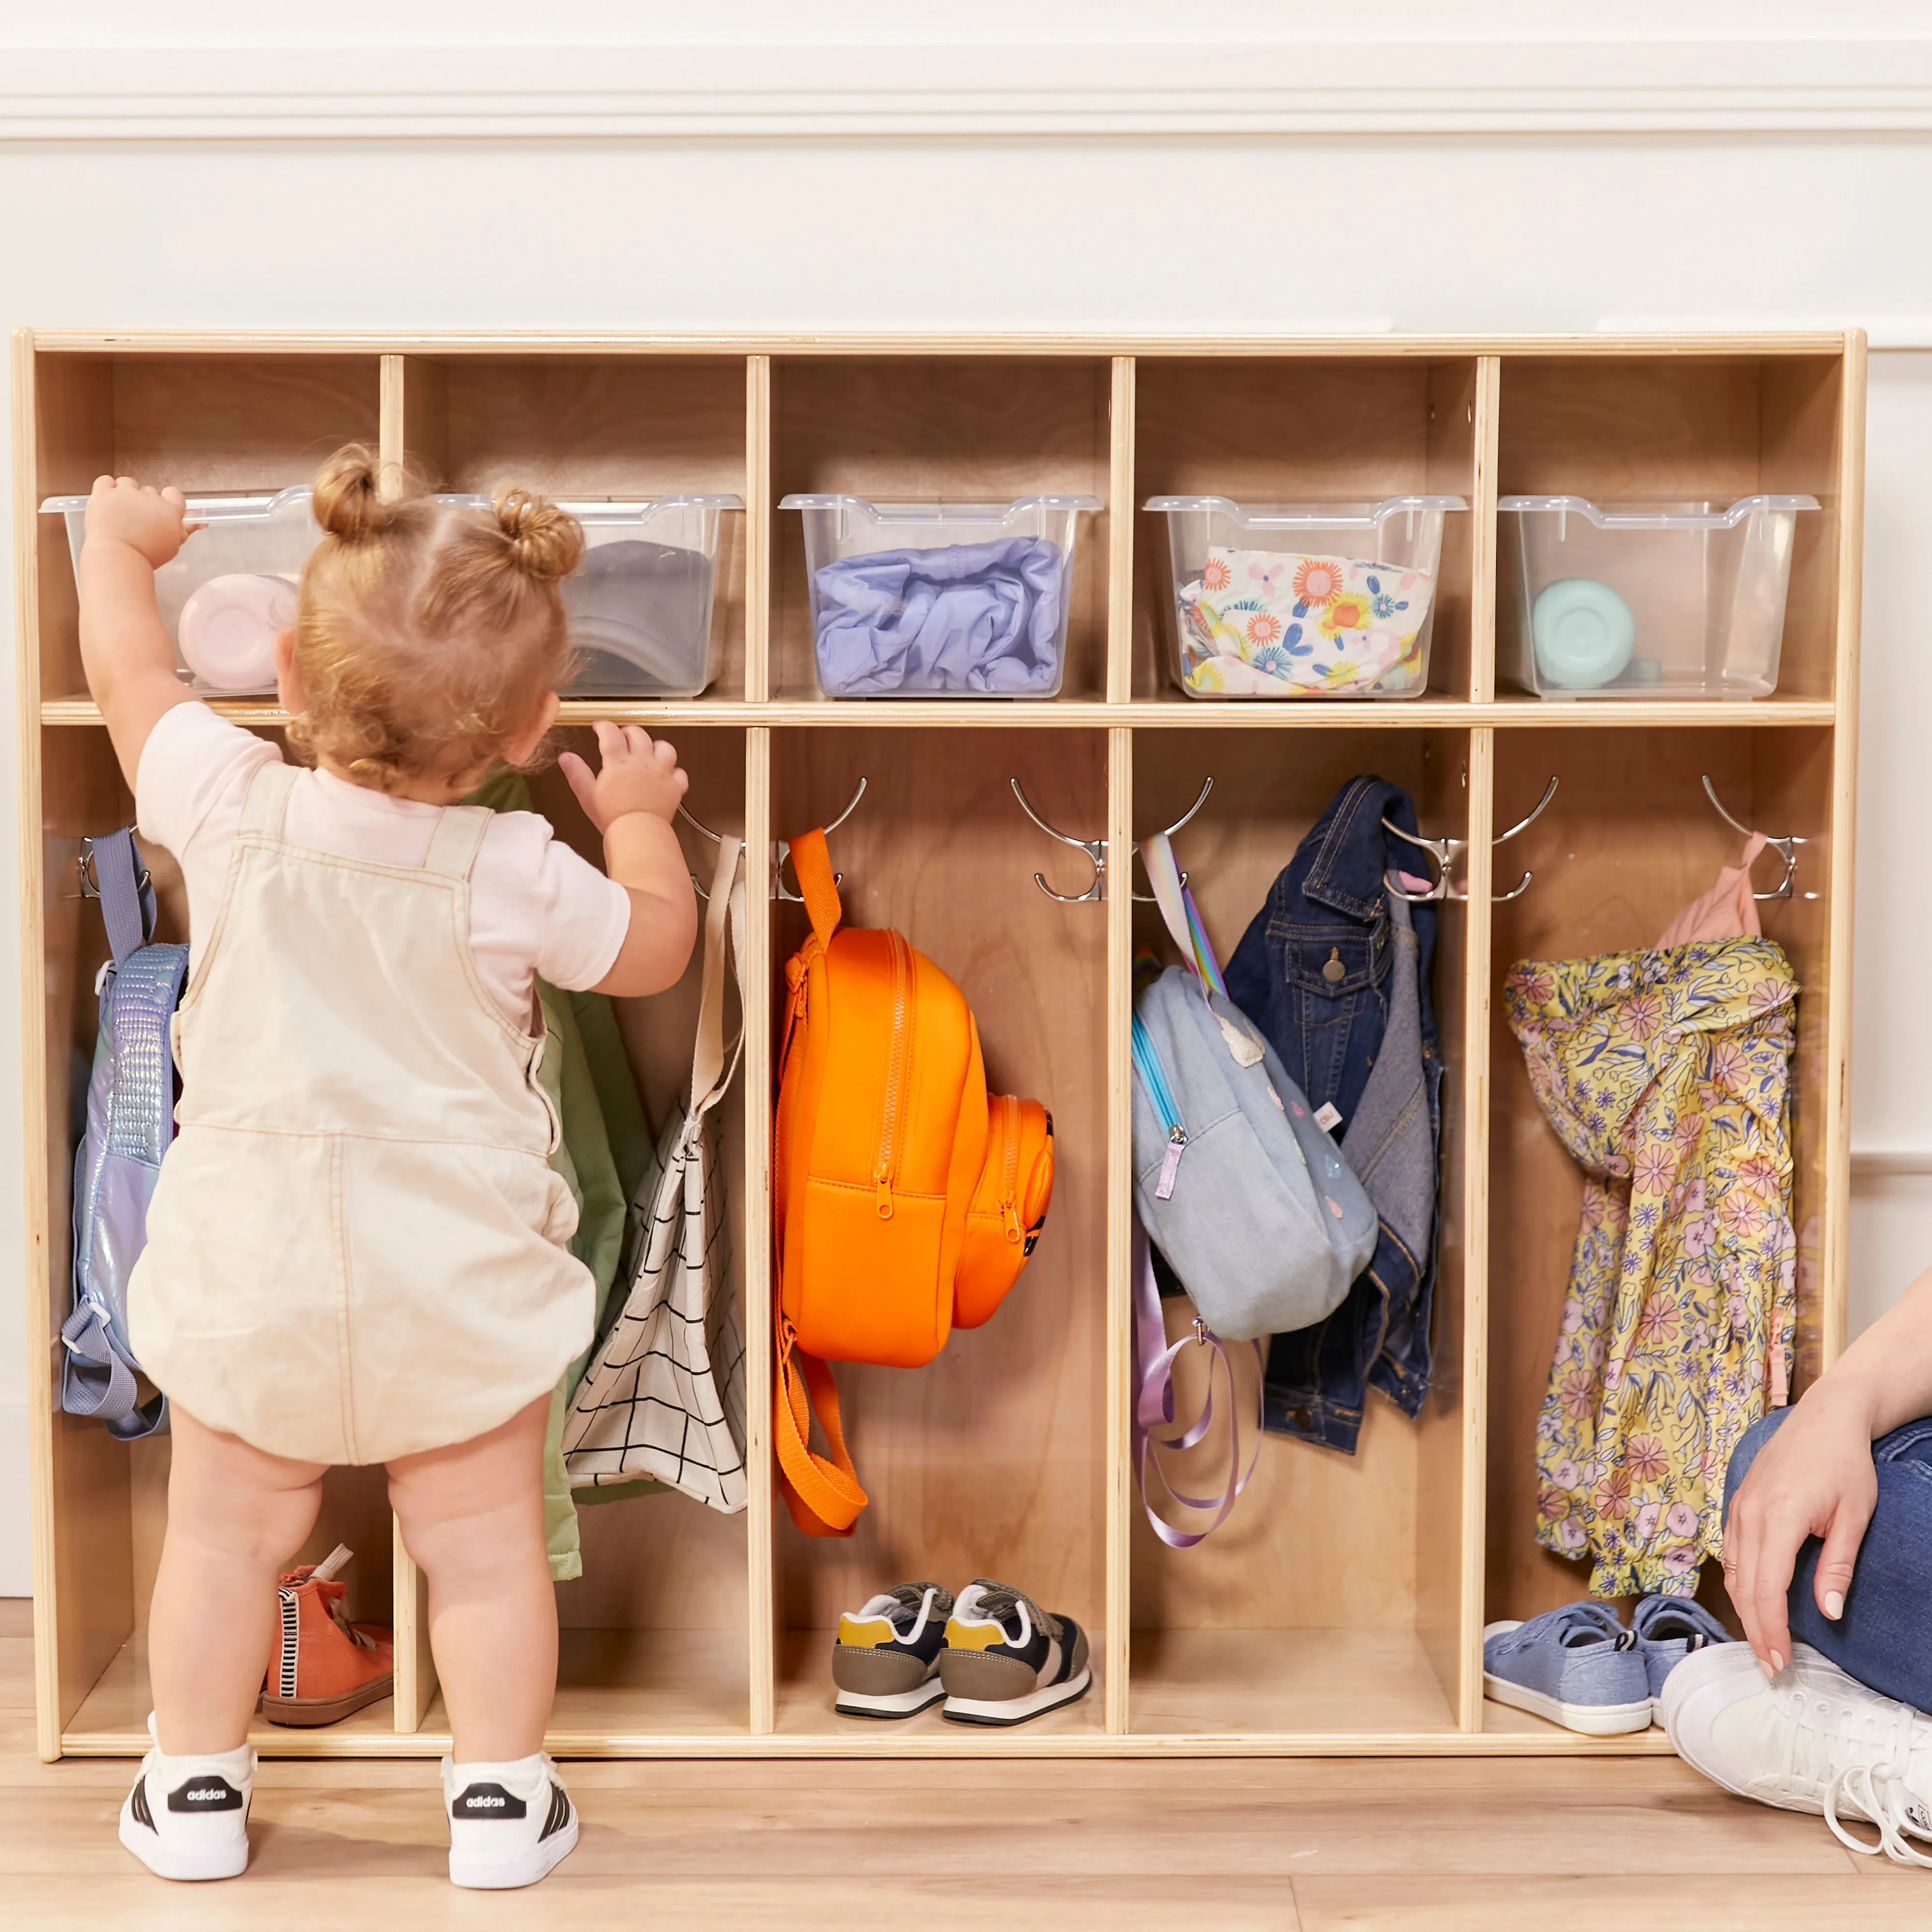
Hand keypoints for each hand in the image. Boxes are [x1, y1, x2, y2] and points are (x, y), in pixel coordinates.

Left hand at [83, 475, 197, 569]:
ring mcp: (125, 493)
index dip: (165, 501)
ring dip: (123, 494)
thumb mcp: (172, 545)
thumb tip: (201, 522)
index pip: (174, 493)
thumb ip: (185, 530)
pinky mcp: (104, 492)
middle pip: (148, 491)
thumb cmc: (146, 557)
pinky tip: (107, 503)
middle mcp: (149, 497)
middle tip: (135, 522)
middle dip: (142, 502)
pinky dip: (106, 489)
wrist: (117, 559)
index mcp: (169, 510)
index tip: (157, 512)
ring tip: (118, 514)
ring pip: (127, 484)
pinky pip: (105, 481)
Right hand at [559, 720, 687, 832]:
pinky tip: (667, 774)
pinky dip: (674, 771)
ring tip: (648, 751)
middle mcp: (642, 762)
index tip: (599, 726)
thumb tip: (566, 757)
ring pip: (664, 748)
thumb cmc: (612, 817)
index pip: (611, 733)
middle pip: (638, 735)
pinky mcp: (675, 787)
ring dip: (655, 746)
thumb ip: (577, 773)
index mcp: (619, 762)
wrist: (638, 833)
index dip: (604, 726)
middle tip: (621, 737)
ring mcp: (661, 773)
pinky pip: (680, 773)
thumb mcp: (587, 795)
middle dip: (628, 732)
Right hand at [1724, 1384, 1876, 1675]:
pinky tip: (1752, 1598)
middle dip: (1755, 1629)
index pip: (1767, 1587)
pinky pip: (1730, 1551)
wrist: (1825, 1417)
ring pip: (1731, 1570)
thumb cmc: (1845, 1464)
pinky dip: (1738, 1581)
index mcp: (1778, 1518)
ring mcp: (1739, 1506)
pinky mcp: (1738, 1502)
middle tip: (1770, 1666)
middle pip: (1743, 1585)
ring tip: (1761, 1640)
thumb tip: (1829, 1614)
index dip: (1771, 1628)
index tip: (1780, 1662)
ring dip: (1744, 1609)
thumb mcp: (1854, 1516)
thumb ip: (1838, 1566)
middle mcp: (1749, 1514)